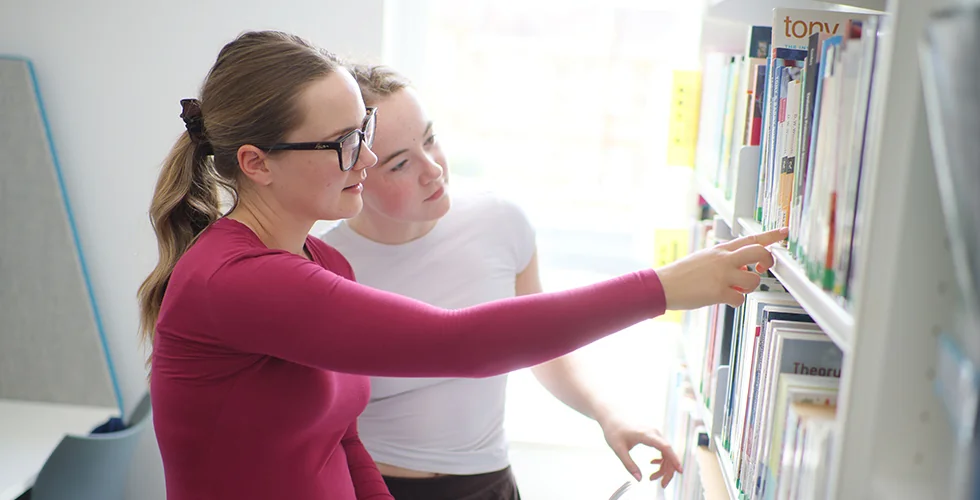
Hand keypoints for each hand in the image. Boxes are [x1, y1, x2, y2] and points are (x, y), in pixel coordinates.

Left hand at [598, 415, 682, 487]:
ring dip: (663, 467)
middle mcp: (654, 434)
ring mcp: (654, 434)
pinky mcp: (653, 436)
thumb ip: (629, 464)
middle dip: (668, 470)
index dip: (674, 459)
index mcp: (647, 435)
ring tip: (652, 478)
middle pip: (668, 453)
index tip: (680, 471)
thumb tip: (639, 479)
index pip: (665, 448)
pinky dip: (661, 459)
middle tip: (662, 485)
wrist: (612, 417)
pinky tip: (652, 463)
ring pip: (666, 453)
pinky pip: (662, 449)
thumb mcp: (618, 449)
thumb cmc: (614, 431)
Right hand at [656, 227, 785, 308]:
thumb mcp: (704, 259)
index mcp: (720, 249)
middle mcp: (724, 259)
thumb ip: (725, 261)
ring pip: (754, 281)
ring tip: (734, 289)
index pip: (750, 238)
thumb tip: (744, 271)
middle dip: (768, 261)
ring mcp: (722, 275)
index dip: (771, 235)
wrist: (664, 285)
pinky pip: (740, 298)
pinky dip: (735, 301)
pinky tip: (724, 300)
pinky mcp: (718, 291)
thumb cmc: (682, 274)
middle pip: (759, 252)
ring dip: (747, 288)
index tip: (785, 232)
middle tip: (763, 269)